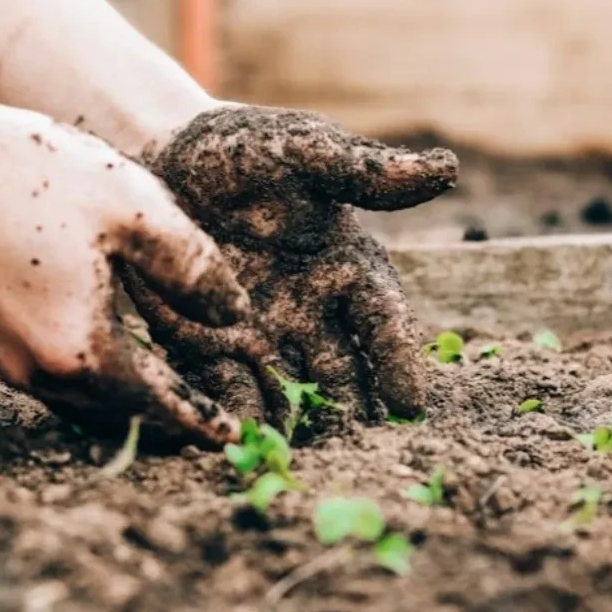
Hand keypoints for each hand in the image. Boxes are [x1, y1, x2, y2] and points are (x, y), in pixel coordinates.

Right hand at [0, 104, 248, 445]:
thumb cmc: (33, 175)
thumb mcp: (136, 211)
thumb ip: (195, 270)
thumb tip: (235, 315)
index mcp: (81, 351)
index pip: (158, 405)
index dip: (201, 421)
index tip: (235, 438)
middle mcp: (38, 371)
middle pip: (119, 416)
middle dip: (167, 423)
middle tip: (210, 425)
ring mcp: (5, 359)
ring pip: (84, 403)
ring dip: (129, 406)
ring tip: (170, 399)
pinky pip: (55, 380)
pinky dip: (95, 382)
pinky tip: (113, 359)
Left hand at [123, 105, 457, 426]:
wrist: (164, 156)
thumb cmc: (245, 149)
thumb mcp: (304, 152)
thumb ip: (365, 171)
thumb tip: (447, 169)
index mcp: (348, 269)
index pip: (384, 323)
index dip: (399, 361)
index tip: (410, 404)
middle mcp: (313, 313)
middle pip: (343, 373)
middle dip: (352, 413)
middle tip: (360, 452)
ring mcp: (263, 335)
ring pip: (291, 392)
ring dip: (299, 426)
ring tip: (303, 461)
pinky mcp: (209, 346)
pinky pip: (228, 388)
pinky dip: (237, 416)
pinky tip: (240, 442)